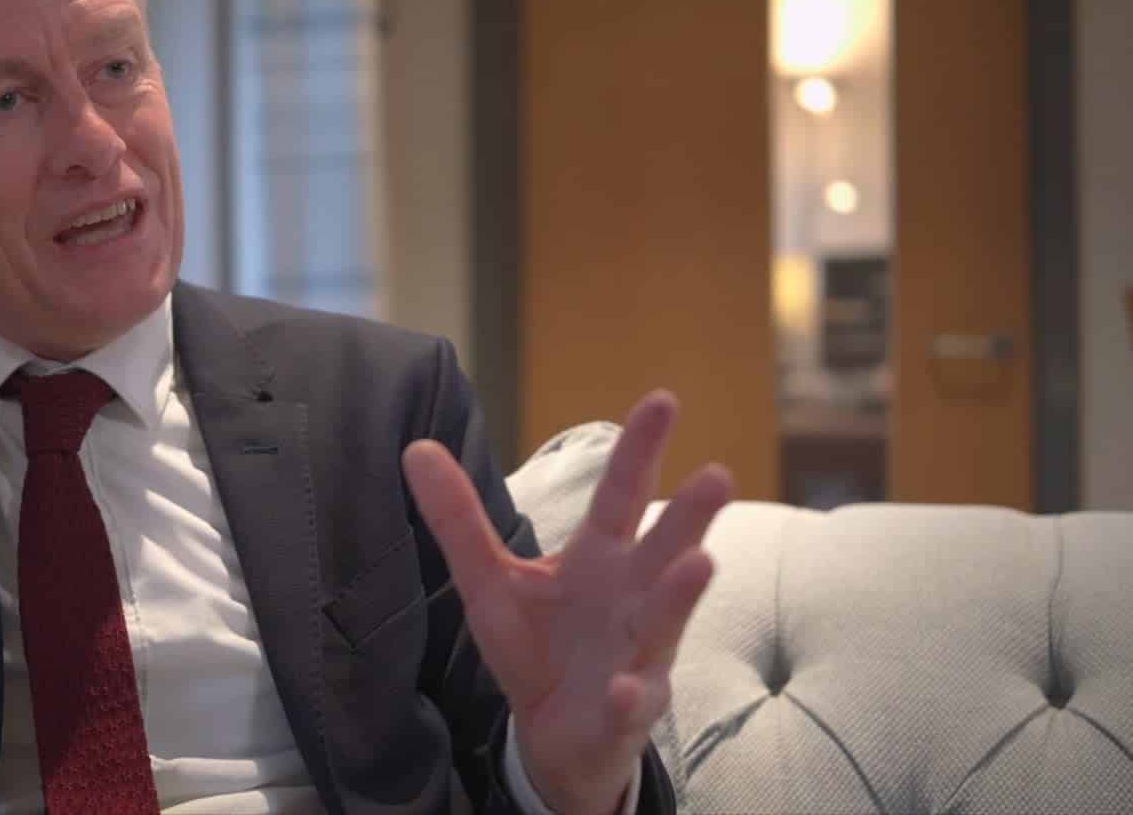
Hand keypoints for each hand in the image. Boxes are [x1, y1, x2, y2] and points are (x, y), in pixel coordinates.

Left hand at [403, 391, 731, 814]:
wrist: (554, 733)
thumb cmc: (537, 644)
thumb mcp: (489, 579)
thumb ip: (458, 518)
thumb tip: (416, 448)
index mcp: (601, 558)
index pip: (621, 494)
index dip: (639, 449)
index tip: (662, 400)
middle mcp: (632, 596)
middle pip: (663, 547)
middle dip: (690, 514)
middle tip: (717, 475)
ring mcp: (638, 652)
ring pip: (665, 620)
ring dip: (679, 594)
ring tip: (699, 563)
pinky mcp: (626, 708)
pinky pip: (630, 700)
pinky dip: (628, 693)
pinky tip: (621, 686)